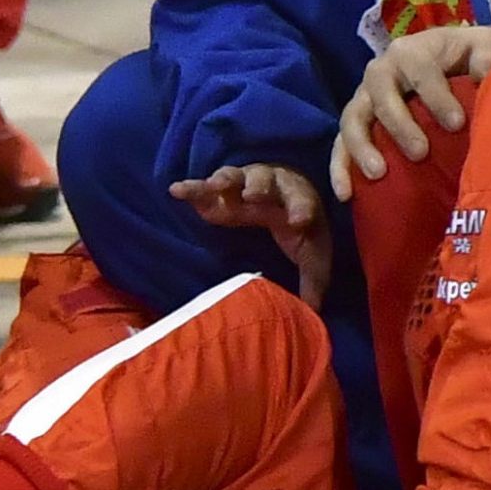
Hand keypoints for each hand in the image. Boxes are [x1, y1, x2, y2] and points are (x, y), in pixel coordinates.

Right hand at [168, 161, 331, 306]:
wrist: (283, 203)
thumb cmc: (302, 229)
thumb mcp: (312, 255)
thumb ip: (313, 281)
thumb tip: (313, 312)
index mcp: (298, 199)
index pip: (302, 202)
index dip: (301, 210)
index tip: (299, 221)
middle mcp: (271, 186)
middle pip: (267, 182)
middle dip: (260, 188)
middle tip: (254, 195)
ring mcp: (244, 185)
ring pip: (236, 177)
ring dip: (226, 181)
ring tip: (216, 186)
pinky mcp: (221, 191)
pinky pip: (205, 187)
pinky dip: (193, 188)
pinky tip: (177, 190)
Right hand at [330, 24, 490, 192]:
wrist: (447, 63)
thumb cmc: (466, 58)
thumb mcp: (484, 48)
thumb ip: (487, 58)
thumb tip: (485, 75)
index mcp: (411, 51)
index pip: (420, 70)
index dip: (436, 96)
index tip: (457, 123)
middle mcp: (380, 71)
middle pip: (381, 94)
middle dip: (399, 124)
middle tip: (421, 152)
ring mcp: (364, 98)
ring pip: (352, 119)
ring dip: (362, 147)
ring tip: (379, 173)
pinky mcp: (357, 124)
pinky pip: (339, 145)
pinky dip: (339, 168)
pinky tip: (345, 194)